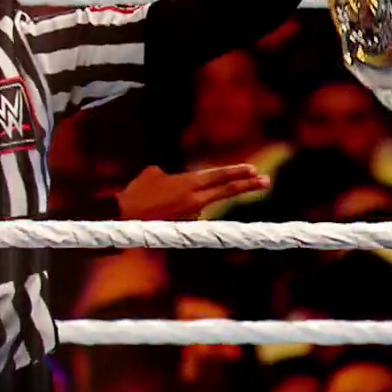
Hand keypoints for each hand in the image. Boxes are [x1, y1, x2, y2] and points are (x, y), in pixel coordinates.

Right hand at [115, 164, 266, 219]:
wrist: (124, 215)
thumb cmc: (137, 192)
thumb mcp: (153, 174)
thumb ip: (169, 174)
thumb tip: (171, 177)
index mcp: (188, 183)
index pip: (219, 177)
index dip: (237, 173)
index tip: (254, 170)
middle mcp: (194, 197)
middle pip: (226, 190)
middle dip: (248, 185)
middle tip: (267, 181)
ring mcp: (192, 211)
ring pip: (214, 200)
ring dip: (228, 193)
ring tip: (242, 187)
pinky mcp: (186, 222)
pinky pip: (197, 210)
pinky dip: (197, 204)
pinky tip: (181, 206)